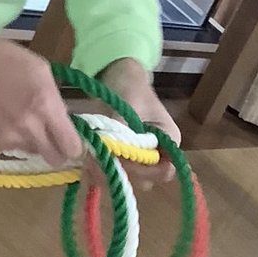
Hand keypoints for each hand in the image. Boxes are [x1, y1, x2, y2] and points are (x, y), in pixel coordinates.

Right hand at [0, 35, 81, 166]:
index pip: (71, 147)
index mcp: (45, 106)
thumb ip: (56, 100)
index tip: (69, 141)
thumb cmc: (2, 58)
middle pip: (54, 159)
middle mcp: (28, 128)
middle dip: (55, 149)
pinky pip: (8, 149)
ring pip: (30, 152)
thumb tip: (63, 123)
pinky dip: (7, 138)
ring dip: (29, 141)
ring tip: (15, 118)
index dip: (73, 146)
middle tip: (48, 136)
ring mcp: (7, 139)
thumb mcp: (40, 70)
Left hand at [97, 58, 180, 186]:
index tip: (122, 157)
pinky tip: (88, 162)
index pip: (165, 170)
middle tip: (101, 159)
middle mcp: (159, 154)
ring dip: (110, 174)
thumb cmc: (130, 86)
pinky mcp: (124, 158)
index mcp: (169, 140)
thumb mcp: (129, 104)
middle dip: (124, 173)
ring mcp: (141, 158)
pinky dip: (101, 172)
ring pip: (129, 180)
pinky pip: (115, 175)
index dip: (144, 170)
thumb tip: (112, 151)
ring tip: (91, 161)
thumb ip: (124, 130)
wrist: (117, 75)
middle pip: (146, 180)